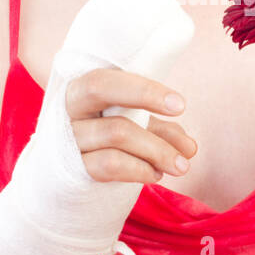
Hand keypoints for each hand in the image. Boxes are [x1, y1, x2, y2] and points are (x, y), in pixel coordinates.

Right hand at [67, 67, 197, 184]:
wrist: (66, 178)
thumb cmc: (105, 142)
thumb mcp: (133, 127)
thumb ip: (160, 130)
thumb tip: (189, 148)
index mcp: (84, 86)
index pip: (107, 75)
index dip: (143, 87)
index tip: (180, 105)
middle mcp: (68, 105)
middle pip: (98, 87)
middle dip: (145, 96)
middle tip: (185, 131)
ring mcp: (67, 137)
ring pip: (116, 131)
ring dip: (158, 150)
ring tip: (180, 165)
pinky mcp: (71, 168)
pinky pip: (110, 164)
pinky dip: (140, 169)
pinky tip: (155, 174)